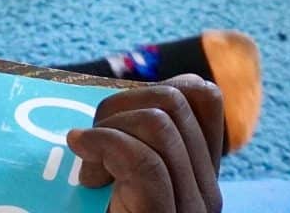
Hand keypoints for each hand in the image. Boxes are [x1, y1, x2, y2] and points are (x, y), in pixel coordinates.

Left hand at [70, 76, 226, 212]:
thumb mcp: (117, 179)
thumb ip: (127, 145)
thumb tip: (114, 96)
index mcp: (198, 177)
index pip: (204, 97)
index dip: (153, 88)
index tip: (114, 120)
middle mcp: (206, 194)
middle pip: (176, 101)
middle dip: (118, 106)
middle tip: (88, 147)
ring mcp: (189, 211)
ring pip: (161, 124)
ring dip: (108, 129)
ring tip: (87, 169)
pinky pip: (145, 163)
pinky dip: (103, 146)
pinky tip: (82, 161)